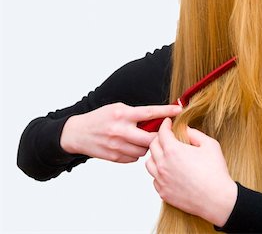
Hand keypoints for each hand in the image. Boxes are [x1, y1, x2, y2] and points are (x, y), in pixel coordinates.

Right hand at [60, 103, 181, 162]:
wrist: (77, 133)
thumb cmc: (100, 118)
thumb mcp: (118, 109)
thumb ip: (135, 114)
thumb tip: (157, 119)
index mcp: (122, 114)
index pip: (149, 113)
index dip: (166, 111)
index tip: (179, 109)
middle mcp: (120, 130)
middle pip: (150, 137)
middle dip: (158, 136)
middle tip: (160, 133)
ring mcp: (117, 146)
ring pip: (144, 149)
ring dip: (146, 145)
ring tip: (138, 138)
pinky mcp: (115, 157)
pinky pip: (135, 158)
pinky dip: (136, 152)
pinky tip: (129, 146)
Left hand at [145, 118, 236, 226]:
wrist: (217, 199)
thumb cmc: (215, 172)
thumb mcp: (209, 144)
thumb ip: (194, 133)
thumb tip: (184, 129)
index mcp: (173, 151)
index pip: (162, 132)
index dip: (165, 124)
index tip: (167, 122)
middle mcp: (163, 165)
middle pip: (152, 146)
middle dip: (159, 137)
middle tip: (167, 136)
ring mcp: (161, 180)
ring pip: (149, 163)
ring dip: (156, 155)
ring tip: (165, 153)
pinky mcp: (163, 192)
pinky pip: (154, 178)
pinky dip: (158, 172)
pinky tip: (169, 170)